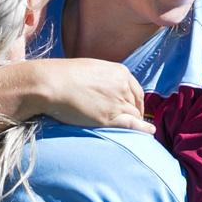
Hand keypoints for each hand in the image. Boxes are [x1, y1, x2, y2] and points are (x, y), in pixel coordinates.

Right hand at [28, 59, 151, 132]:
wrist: (52, 83)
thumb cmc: (63, 75)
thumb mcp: (90, 69)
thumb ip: (103, 79)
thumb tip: (102, 88)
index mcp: (120, 72)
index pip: (135, 90)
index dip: (136, 101)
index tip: (134, 108)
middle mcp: (122, 86)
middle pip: (136, 104)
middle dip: (136, 113)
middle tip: (133, 122)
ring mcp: (117, 102)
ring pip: (134, 115)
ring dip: (135, 123)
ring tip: (136, 132)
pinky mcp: (110, 118)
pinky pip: (132, 125)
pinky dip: (143, 129)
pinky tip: (149, 132)